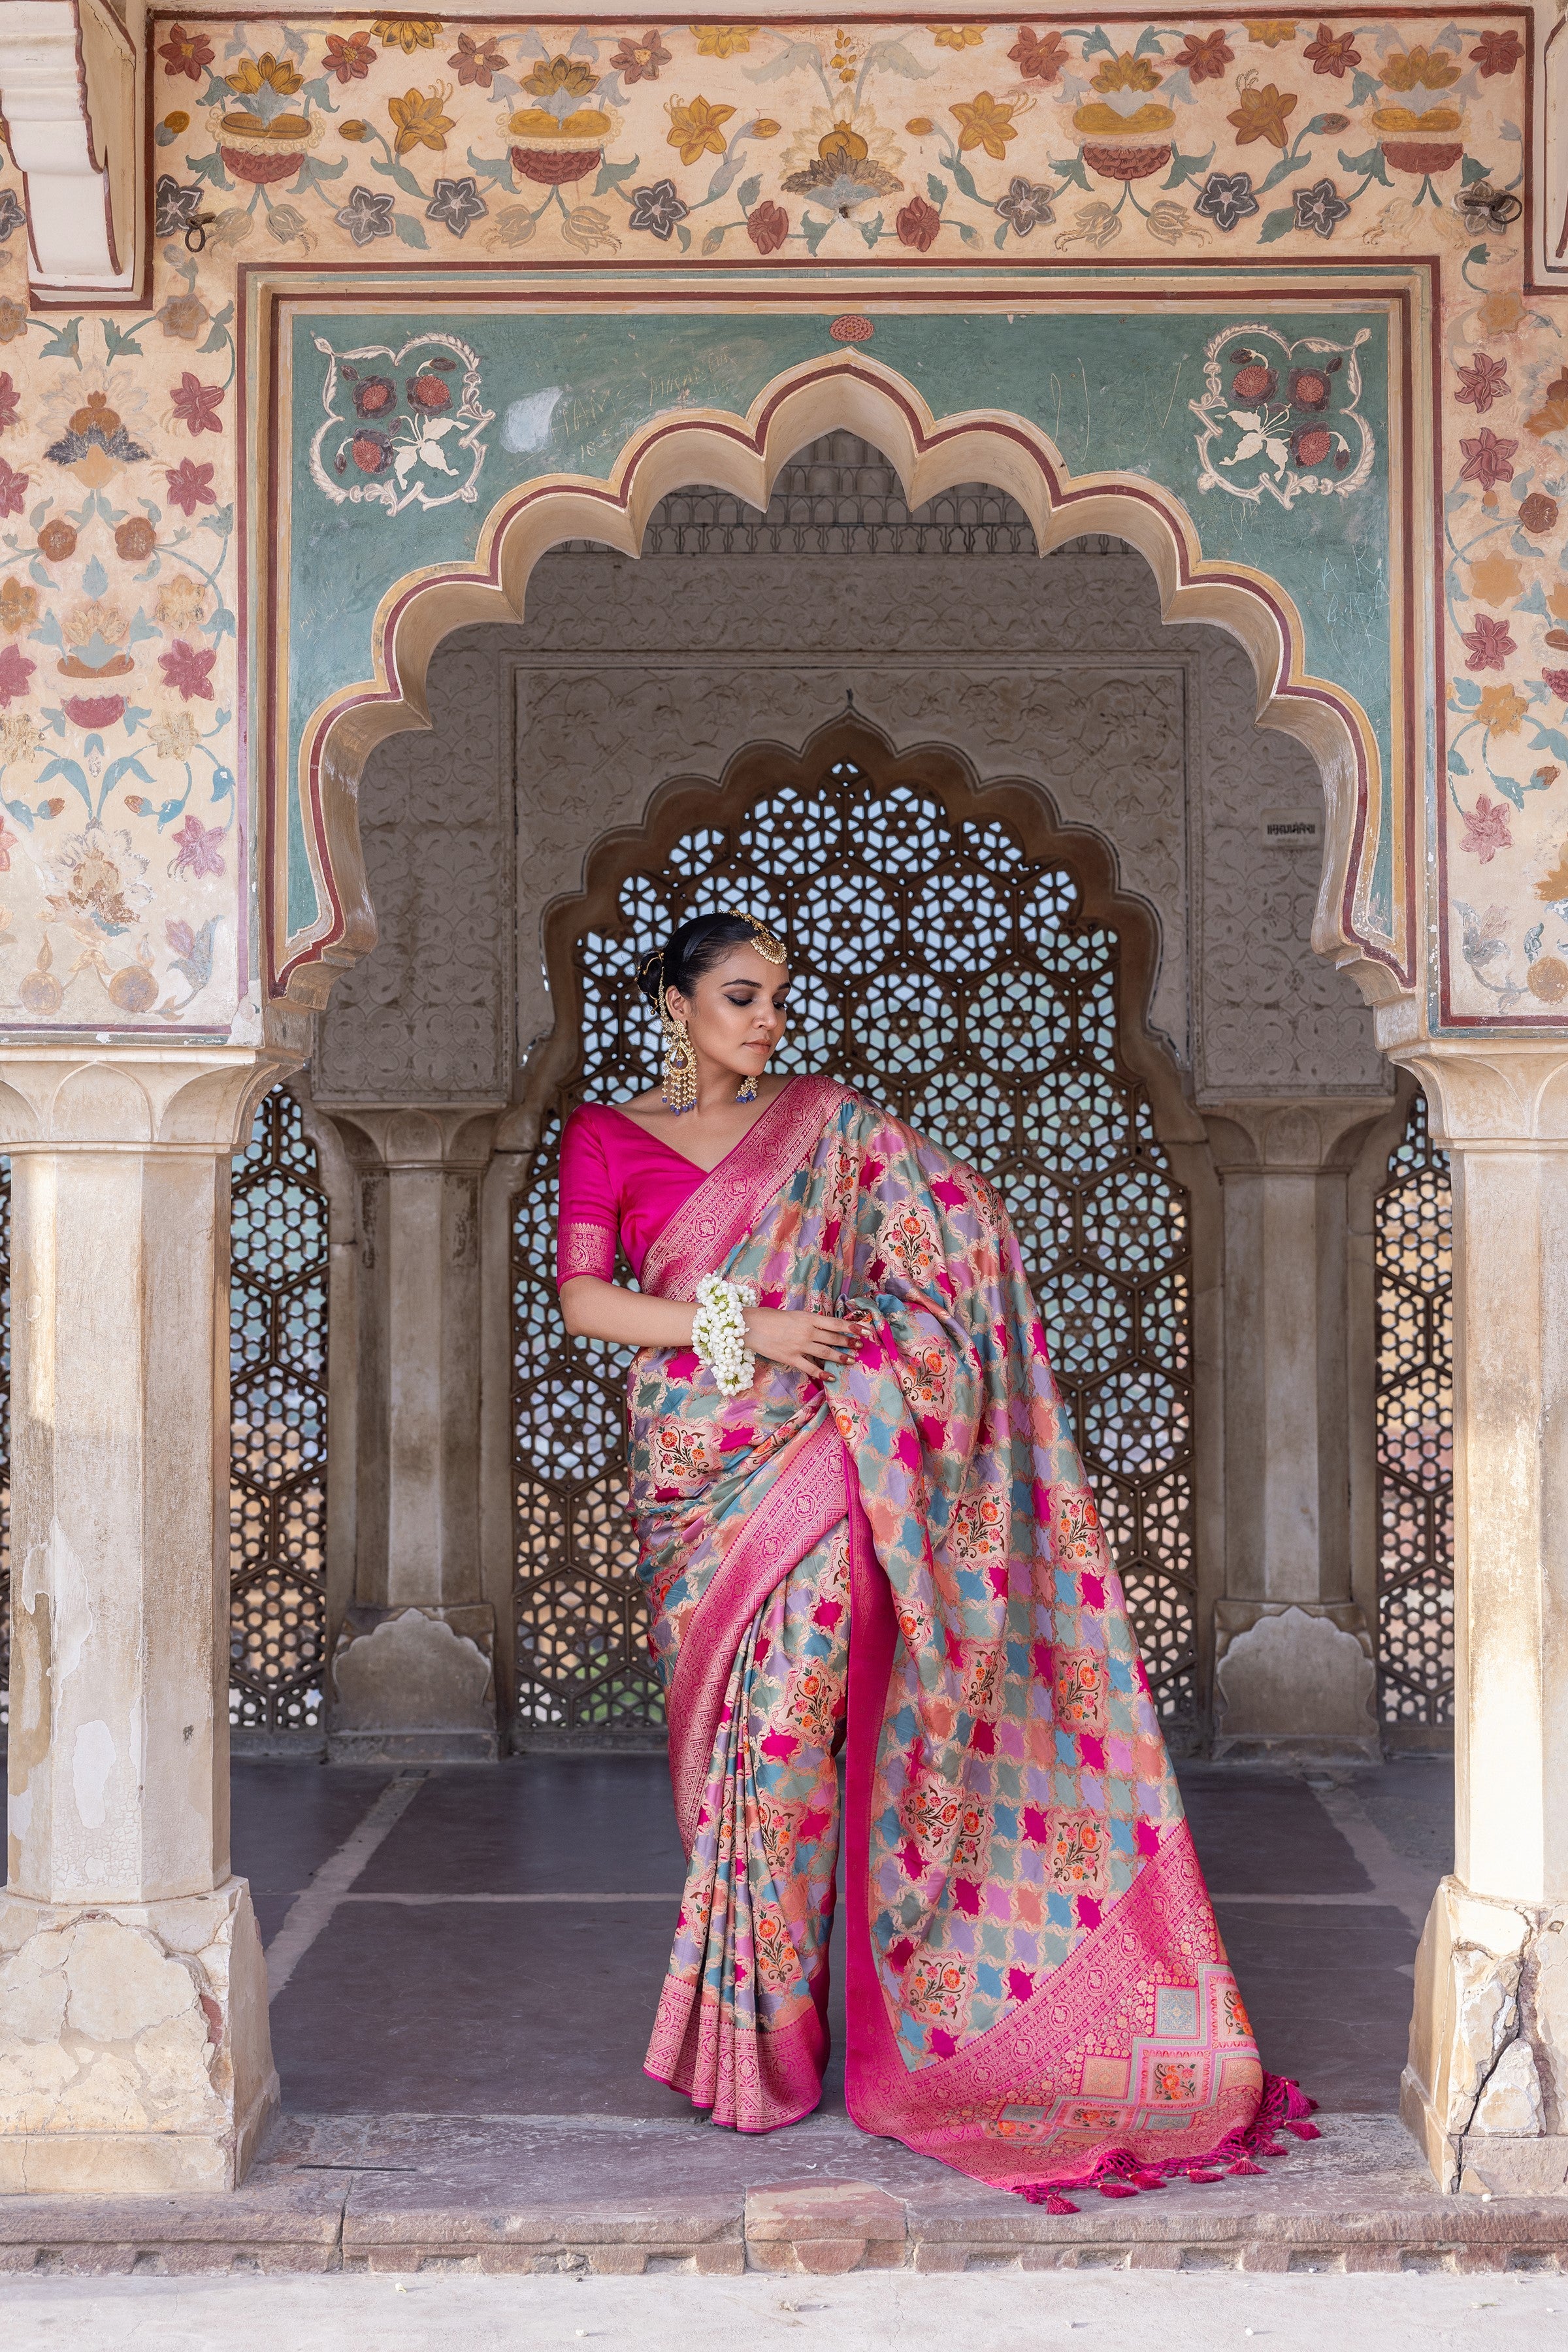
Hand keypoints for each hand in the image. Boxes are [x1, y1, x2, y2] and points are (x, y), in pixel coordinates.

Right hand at [744, 1306, 862, 1377]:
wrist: (751, 1326)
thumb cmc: (770, 1317)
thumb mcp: (794, 1314)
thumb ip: (809, 1321)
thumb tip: (823, 1327)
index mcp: (808, 1318)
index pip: (836, 1323)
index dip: (852, 1328)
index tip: (865, 1331)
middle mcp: (807, 1332)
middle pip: (834, 1339)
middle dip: (850, 1343)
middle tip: (861, 1346)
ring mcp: (799, 1346)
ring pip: (826, 1353)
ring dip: (841, 1357)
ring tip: (852, 1360)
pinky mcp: (791, 1358)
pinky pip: (810, 1368)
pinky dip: (822, 1373)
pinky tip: (831, 1376)